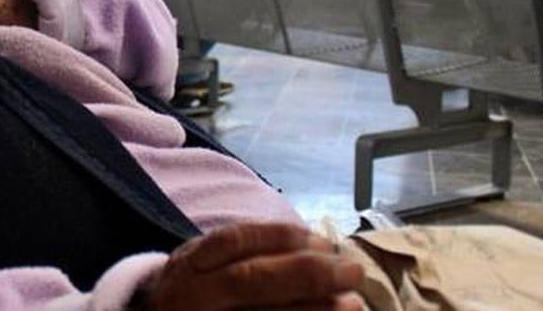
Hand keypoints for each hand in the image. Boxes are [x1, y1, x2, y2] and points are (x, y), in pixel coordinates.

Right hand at [142, 223, 363, 310]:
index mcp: (189, 265)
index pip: (232, 242)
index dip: (280, 238)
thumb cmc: (195, 299)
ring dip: (311, 310)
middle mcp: (193, 295)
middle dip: (304, 274)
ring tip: (353, 304)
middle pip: (250, 280)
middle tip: (352, 271)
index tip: (322, 241)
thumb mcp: (203, 268)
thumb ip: (243, 256)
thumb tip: (318, 249)